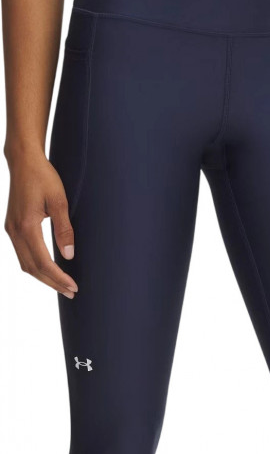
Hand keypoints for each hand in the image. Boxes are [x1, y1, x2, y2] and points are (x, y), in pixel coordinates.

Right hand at [4, 150, 77, 297]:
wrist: (23, 161)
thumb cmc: (43, 177)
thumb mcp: (60, 201)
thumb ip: (64, 229)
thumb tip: (69, 255)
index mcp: (26, 226)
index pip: (43, 262)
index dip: (58, 277)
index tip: (73, 286)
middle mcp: (15, 231)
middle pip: (33, 268)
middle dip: (52, 283)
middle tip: (71, 292)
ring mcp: (11, 230)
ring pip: (25, 264)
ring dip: (43, 278)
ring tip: (62, 286)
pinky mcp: (12, 227)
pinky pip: (22, 255)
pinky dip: (35, 267)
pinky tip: (48, 271)